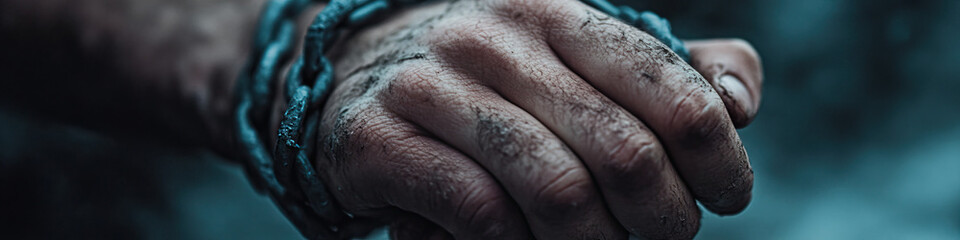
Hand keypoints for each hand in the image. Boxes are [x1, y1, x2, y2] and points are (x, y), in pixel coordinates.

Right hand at [314, 0, 762, 238]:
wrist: (352, 73)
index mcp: (557, 10)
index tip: (729, 196)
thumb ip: (669, 71)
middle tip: (669, 235)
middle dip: (666, 215)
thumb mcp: (579, 57)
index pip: (667, 86)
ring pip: (553, 188)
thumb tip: (740, 101)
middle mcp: (492, 36)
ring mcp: (430, 84)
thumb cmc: (492, 78)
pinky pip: (478, 211)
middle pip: (621, 148)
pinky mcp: (377, 138)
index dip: (718, 154)